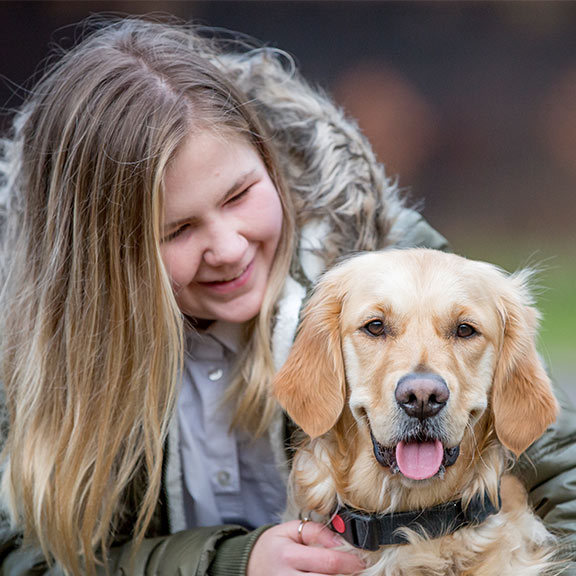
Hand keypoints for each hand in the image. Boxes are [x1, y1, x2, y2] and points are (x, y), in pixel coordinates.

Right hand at [247, 520, 364, 574]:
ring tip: (345, 574)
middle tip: (358, 570)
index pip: (328, 561)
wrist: (249, 565)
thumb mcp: (290, 530)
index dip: (350, 562)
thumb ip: (316, 531)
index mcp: (288, 555)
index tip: (361, 561)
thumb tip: (340, 540)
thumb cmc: (273, 546)